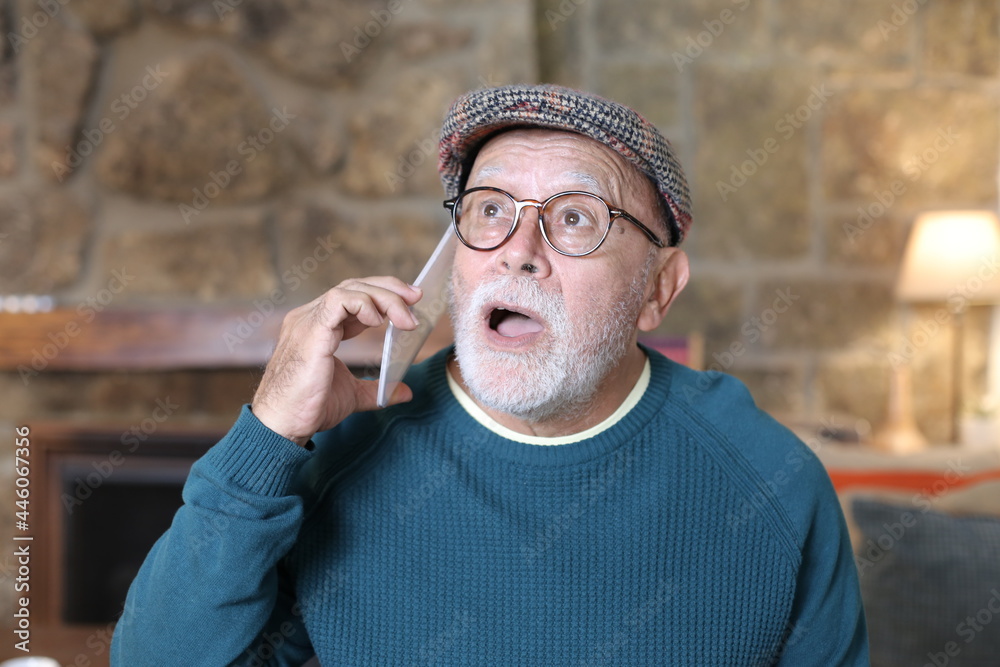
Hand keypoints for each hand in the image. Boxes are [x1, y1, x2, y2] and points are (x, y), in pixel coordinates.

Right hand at [251, 277, 421, 445]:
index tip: (410, 303)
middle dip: (389, 288)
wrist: (283, 426)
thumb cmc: (308, 409)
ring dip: (384, 297)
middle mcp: (310, 317)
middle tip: (416, 297)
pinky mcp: (311, 331)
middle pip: (353, 285)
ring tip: (405, 319)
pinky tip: (379, 321)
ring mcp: (308, 321)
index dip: (382, 295)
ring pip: (350, 289)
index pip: (352, 296)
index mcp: (318, 327)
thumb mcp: (351, 395)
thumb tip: (404, 392)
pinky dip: (364, 304)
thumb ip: (376, 389)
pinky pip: (339, 300)